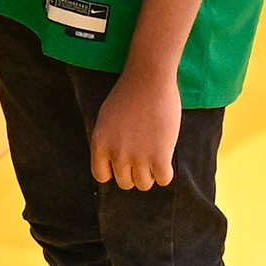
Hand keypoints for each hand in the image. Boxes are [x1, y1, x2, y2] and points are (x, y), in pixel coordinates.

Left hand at [89, 66, 179, 190]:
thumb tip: (115, 162)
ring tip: (154, 154)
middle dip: (134, 172)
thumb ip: (108, 141)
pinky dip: (166, 172)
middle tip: (143, 155)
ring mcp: (138, 157)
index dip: (113, 170)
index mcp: (99, 143)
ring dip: (150, 172)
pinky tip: (166, 156)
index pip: (101, 176)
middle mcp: (116, 154)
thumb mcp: (106, 119)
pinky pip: (163, 180)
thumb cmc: (128, 94)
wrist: (149, 80)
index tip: (123, 161)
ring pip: (144, 184)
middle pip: (125, 182)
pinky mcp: (160, 157)